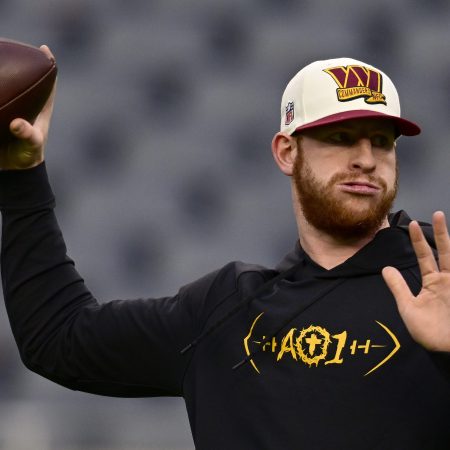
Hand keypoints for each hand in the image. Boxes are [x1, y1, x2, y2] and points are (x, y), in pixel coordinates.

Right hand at [0, 45, 55, 169]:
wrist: (12, 170)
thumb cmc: (27, 156)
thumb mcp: (32, 146)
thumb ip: (29, 136)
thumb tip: (19, 124)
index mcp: (40, 109)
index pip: (48, 84)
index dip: (48, 66)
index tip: (44, 49)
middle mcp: (26, 105)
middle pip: (25, 78)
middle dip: (20, 62)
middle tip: (11, 47)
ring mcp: (12, 109)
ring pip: (6, 86)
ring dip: (1, 74)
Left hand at [382, 211, 449, 351]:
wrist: (448, 351)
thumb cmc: (428, 333)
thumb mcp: (408, 308)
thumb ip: (398, 288)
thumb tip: (385, 268)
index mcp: (433, 283)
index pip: (424, 256)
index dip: (418, 241)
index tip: (411, 224)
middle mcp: (447, 280)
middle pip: (444, 251)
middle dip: (440, 233)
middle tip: (436, 214)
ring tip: (442, 219)